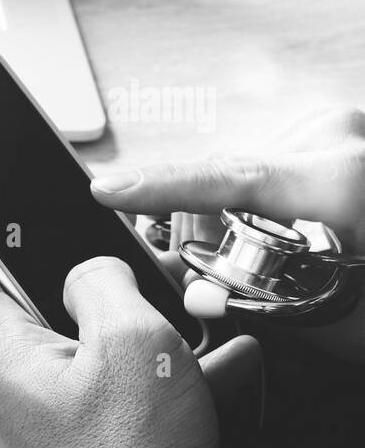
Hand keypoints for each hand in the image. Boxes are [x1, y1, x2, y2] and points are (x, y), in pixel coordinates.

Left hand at [0, 235, 260, 447]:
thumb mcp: (134, 341)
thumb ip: (101, 278)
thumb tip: (88, 268)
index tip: (9, 193)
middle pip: (18, 296)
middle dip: (78, 281)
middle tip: (130, 282)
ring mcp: (12, 416)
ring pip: (58, 342)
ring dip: (113, 331)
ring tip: (169, 339)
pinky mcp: (44, 440)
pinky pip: (78, 384)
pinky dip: (121, 373)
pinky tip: (178, 377)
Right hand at [91, 105, 364, 358]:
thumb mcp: (334, 319)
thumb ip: (247, 295)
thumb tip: (189, 285)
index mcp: (341, 180)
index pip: (225, 177)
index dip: (158, 186)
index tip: (107, 189)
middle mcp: (343, 137)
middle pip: (237, 178)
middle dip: (225, 226)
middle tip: (264, 273)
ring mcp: (347, 128)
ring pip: (264, 170)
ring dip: (265, 213)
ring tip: (321, 254)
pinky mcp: (347, 131)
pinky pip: (291, 159)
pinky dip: (289, 198)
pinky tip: (323, 232)